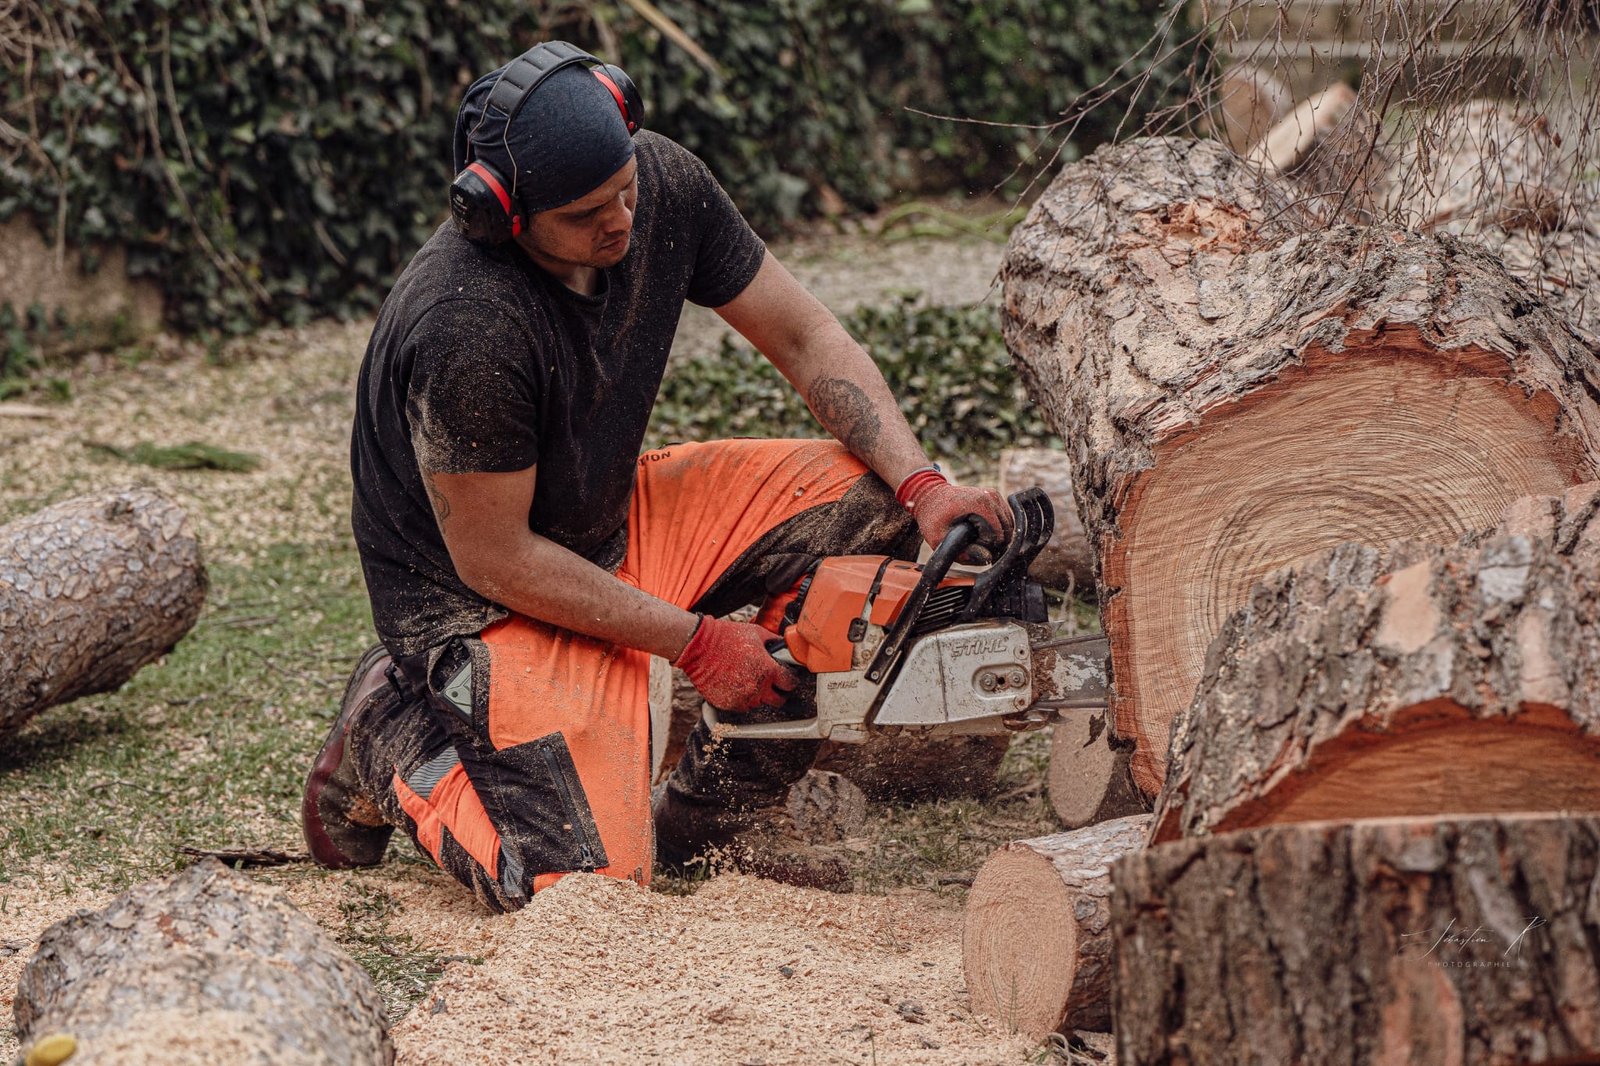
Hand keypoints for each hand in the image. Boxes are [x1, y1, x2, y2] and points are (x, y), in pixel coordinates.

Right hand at [672, 616, 799, 711]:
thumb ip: (774, 642)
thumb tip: (784, 647)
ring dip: (758, 696)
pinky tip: (736, 685)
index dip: (790, 681)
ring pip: (758, 704)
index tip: (787, 679)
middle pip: (778, 701)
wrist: (699, 646)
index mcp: (768, 670)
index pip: (790, 684)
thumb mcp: (756, 633)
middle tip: (772, 685)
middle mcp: (757, 688)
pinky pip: (741, 706)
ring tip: (748, 680)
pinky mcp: (727, 704)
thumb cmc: (727, 637)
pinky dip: (741, 699)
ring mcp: (742, 698)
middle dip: (778, 693)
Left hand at [902, 476, 1013, 561]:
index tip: (969, 544)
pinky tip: (982, 531)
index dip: (985, 546)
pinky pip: (1006, 519)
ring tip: (976, 538)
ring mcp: (995, 495)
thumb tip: (987, 558)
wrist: (930, 495)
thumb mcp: (938, 538)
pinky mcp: (996, 497)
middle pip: (1006, 531)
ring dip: (997, 536)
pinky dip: (998, 528)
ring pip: (1009, 526)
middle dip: (993, 542)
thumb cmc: (933, 517)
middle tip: (974, 544)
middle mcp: (991, 497)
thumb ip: (961, 553)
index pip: (997, 535)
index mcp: (980, 504)